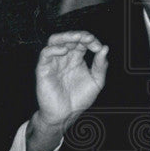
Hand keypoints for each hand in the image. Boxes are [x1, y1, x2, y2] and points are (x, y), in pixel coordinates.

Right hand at [26, 31, 108, 150]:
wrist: (65, 115)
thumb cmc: (79, 99)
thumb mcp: (96, 82)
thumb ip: (100, 66)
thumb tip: (105, 49)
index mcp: (77, 59)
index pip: (82, 42)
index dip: (91, 40)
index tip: (98, 47)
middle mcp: (64, 58)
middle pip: (69, 37)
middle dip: (79, 35)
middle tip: (88, 38)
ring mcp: (53, 62)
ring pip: (55, 40)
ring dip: (66, 36)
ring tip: (77, 38)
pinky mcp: (43, 69)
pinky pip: (45, 54)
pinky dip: (54, 49)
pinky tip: (65, 51)